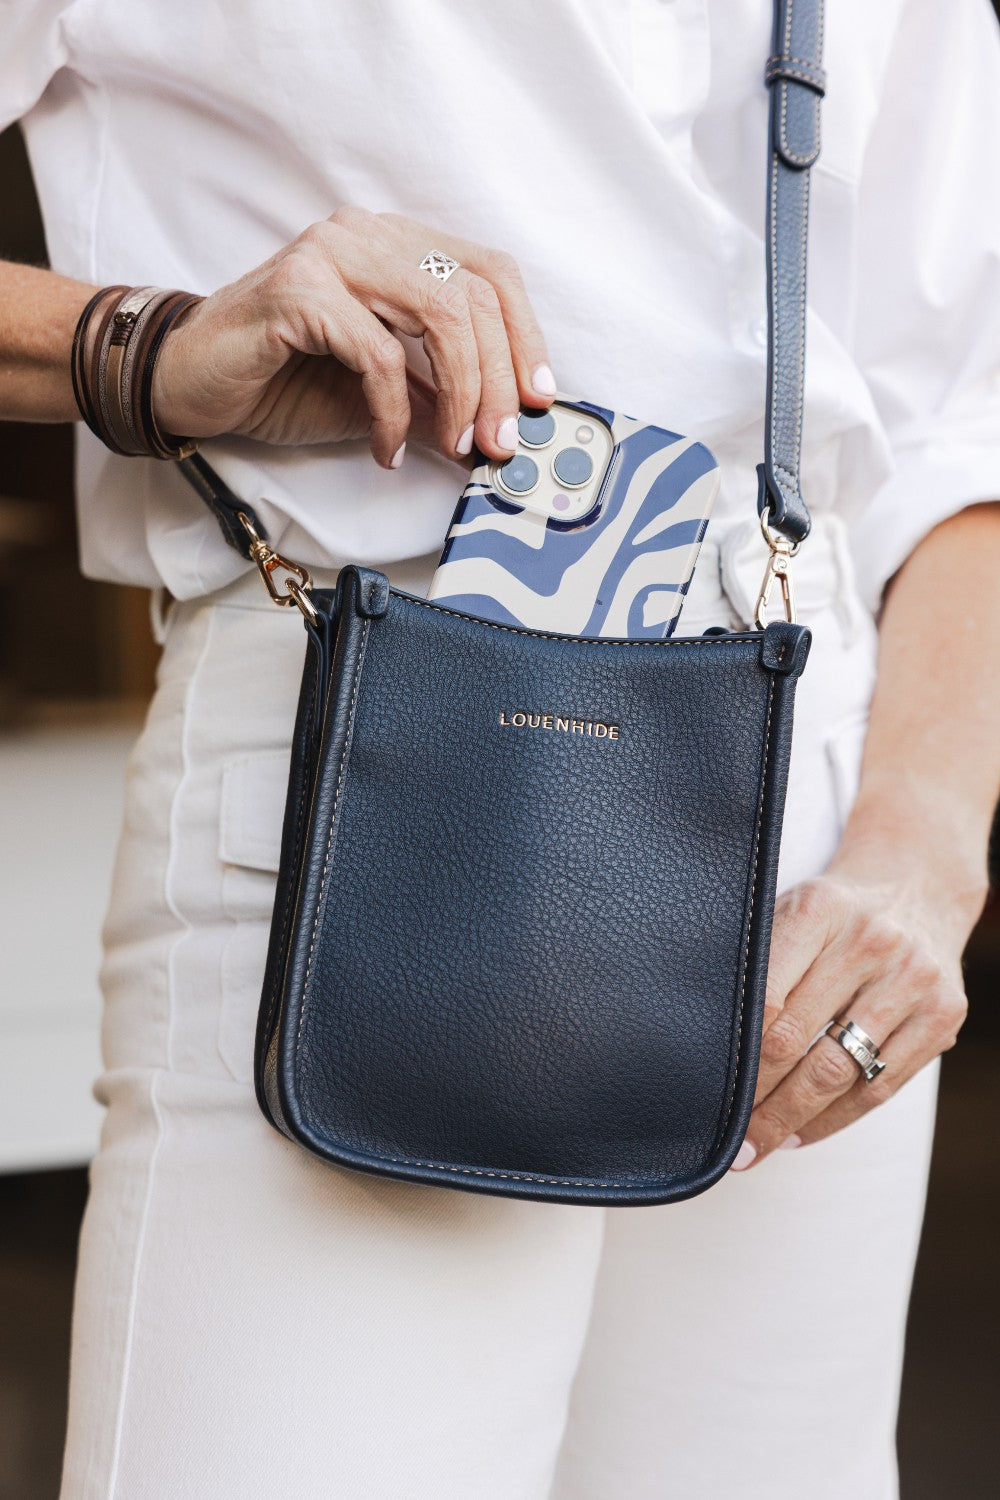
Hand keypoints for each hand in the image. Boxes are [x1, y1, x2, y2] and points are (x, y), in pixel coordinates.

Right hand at [151, 207, 555, 467]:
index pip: (490, 273)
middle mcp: (367, 237)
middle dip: (499, 380)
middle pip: (474, 294)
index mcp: (395, 247)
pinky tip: (385, 450)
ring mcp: (331, 255)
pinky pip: (378, 353)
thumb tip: (499, 432)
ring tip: (455, 446)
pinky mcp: (298, 290)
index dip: (526, 336)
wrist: (186, 383)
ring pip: (440, 314)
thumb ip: (437, 403)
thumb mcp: (379, 399)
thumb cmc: (279, 380)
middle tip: (498, 443)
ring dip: (461, 393)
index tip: (539, 400)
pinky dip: (393, 412)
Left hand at [731, 850, 975, 1169]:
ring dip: (793, 1119)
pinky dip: (836, 1119)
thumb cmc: (832, 911)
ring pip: (841, 1072)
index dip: (736, 1056)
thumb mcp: (788, 910)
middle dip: (757, 1100)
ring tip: (759, 1146)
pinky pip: (882, 1086)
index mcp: (820, 910)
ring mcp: (913, 980)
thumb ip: (754, 960)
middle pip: (799, 1042)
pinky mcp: (943, 1015)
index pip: (765, 998)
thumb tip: (698, 1035)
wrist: (916, 885)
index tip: (708, 1094)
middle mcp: (872, 942)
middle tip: (728, 1139)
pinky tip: (802, 1133)